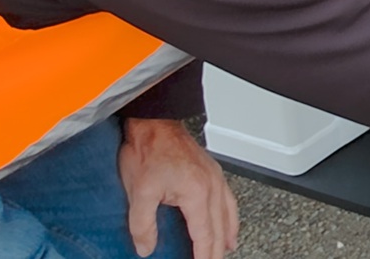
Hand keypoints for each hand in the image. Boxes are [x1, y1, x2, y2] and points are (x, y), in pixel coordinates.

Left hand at [118, 118, 239, 258]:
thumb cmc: (149, 150)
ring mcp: (214, 178)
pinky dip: (231, 217)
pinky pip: (228, 200)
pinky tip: (228, 222)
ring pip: (228, 215)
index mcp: (196, 193)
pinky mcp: (212, 172)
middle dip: (216, 252)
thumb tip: (146, 247)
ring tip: (224, 252)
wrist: (155, 123)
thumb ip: (142, 224)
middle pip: (220, 229)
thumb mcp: (138, 191)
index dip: (203, 256)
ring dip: (226, 237)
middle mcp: (211, 186)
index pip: (204, 236)